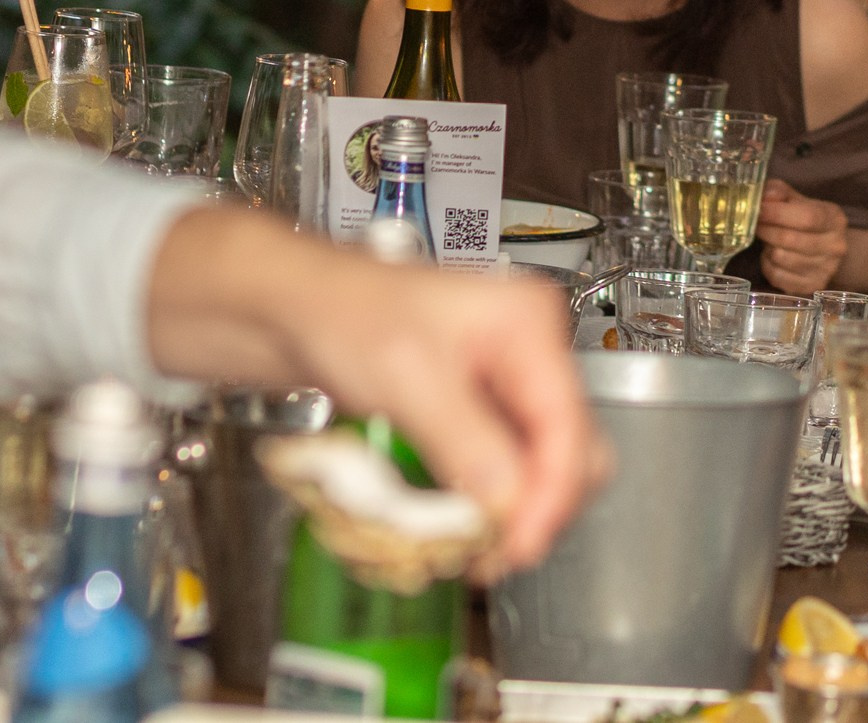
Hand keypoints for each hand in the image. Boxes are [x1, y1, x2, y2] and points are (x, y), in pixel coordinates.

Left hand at [288, 253, 602, 578]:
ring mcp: (509, 384)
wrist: (295, 311)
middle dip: (539, 510)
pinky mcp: (484, 414)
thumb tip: (509, 504)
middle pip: (572, 452)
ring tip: (471, 548)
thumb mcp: (406, 378)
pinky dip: (490, 504)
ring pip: (543, 469)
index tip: (517, 546)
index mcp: (527, 325)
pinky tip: (460, 523)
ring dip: (514, 514)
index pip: (568, 426)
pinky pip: (508, 470)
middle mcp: (530, 354)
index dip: (551, 495)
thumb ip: (464, 441)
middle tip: (492, 555)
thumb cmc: (343, 316)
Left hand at [755, 181, 848, 295]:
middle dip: (766, 229)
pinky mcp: (811, 287)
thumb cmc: (807, 221)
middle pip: (790, 239)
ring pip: (781, 258)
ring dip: (767, 247)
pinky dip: (767, 265)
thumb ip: (779, 192)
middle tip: (754, 223)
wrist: (827, 250)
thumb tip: (765, 196)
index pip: (807, 217)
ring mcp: (825, 270)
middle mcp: (836, 246)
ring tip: (768, 240)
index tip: (758, 209)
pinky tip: (771, 257)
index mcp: (835, 219)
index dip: (778, 213)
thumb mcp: (797, 200)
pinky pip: (777, 276)